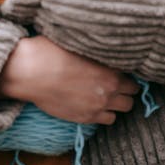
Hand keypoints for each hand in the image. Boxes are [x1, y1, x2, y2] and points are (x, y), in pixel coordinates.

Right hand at [0, 36, 138, 124]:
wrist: (31, 72)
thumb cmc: (52, 51)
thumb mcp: (79, 43)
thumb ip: (98, 50)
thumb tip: (104, 47)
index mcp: (110, 70)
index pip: (133, 78)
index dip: (127, 74)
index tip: (121, 71)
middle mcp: (108, 90)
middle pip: (131, 96)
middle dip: (126, 90)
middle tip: (116, 83)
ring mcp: (97, 106)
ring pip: (122, 109)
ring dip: (117, 102)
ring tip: (106, 94)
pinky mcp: (84, 118)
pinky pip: (107, 120)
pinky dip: (105, 113)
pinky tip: (95, 103)